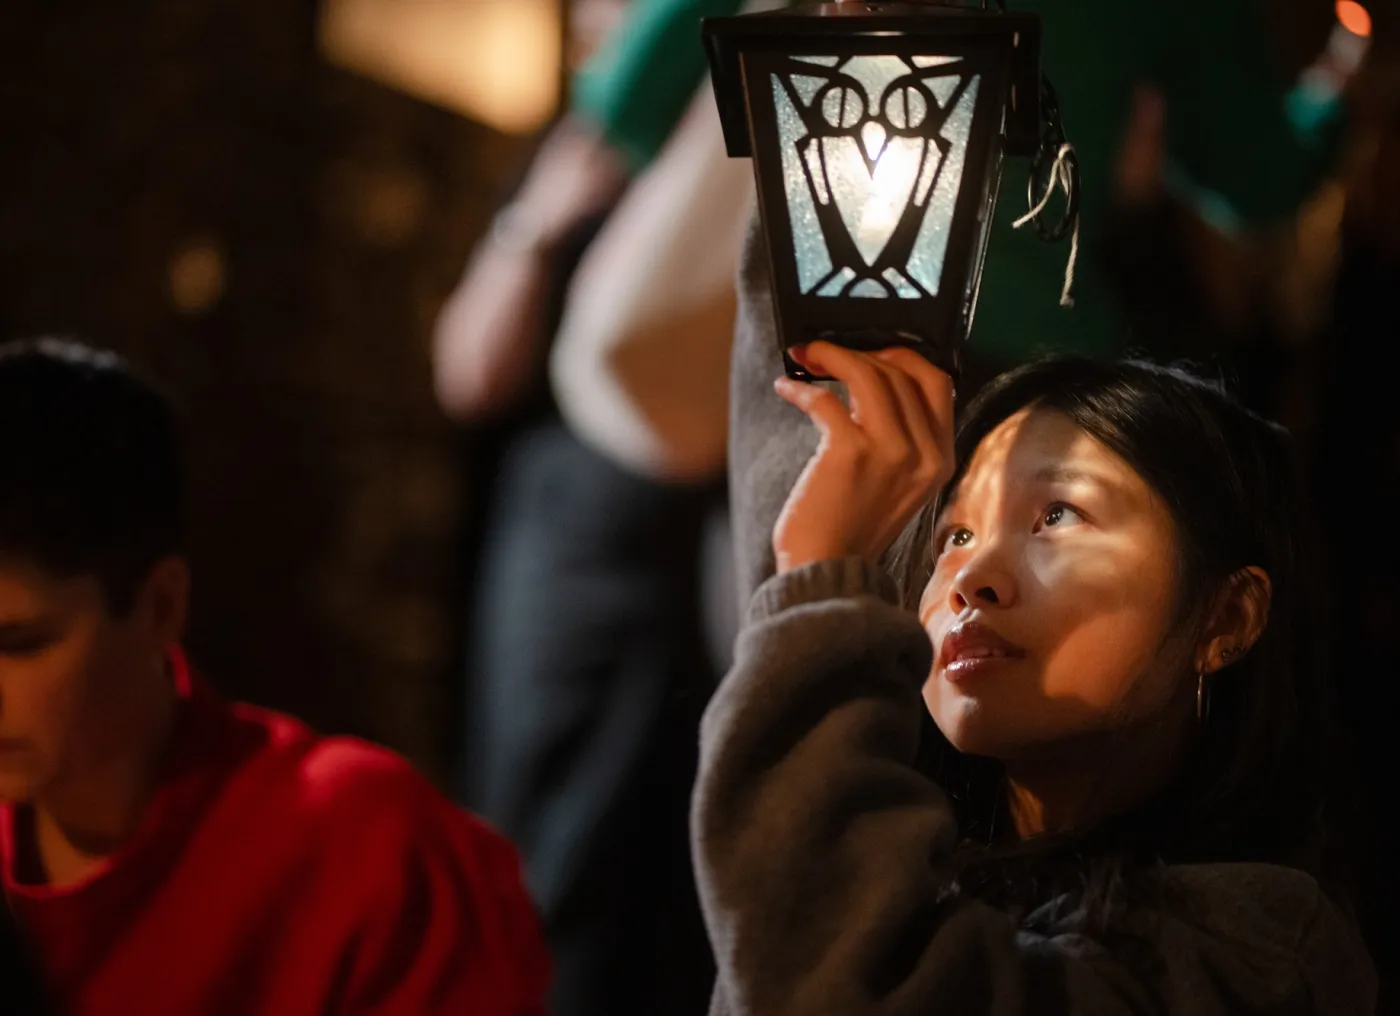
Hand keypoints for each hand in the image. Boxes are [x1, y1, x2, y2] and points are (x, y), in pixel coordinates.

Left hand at [772, 342, 953, 573]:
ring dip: (831, 356)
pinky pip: (826, 399)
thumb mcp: (896, 482)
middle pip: (902, 371)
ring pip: (869, 373)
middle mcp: (923, 453)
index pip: (937, 382)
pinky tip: (787, 389)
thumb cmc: (850, 527)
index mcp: (940, 459)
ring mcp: (890, 452)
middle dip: (862, 351)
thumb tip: (870, 381)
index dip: (903, 356)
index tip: (872, 351)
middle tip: (829, 351)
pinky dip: (801, 389)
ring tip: (806, 356)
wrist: (826, 572)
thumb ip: (898, 438)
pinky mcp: (850, 453)